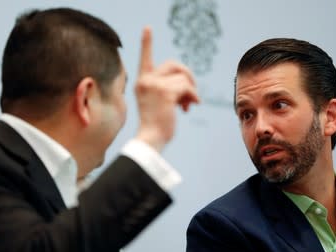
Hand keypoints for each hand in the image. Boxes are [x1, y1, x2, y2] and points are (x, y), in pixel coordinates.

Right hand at [134, 26, 199, 151]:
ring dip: (191, 90)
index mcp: (142, 82)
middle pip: (174, 64)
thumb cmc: (156, 125)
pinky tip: (190, 107)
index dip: (147, 43)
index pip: (145, 58)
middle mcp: (146, 81)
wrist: (151, 139)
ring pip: (183, 77)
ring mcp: (154, 85)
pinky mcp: (165, 92)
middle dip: (187, 75)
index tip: (148, 28)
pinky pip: (187, 87)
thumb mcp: (158, 102)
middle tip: (192, 90)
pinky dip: (193, 96)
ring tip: (188, 105)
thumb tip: (187, 84)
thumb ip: (167, 88)